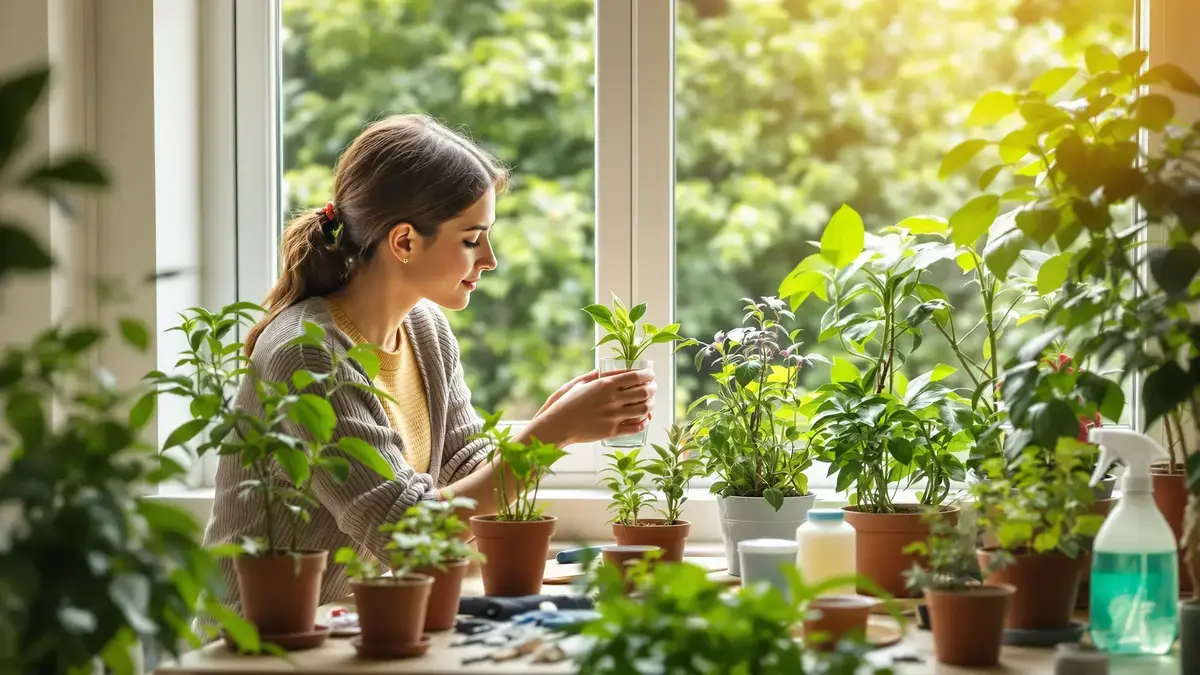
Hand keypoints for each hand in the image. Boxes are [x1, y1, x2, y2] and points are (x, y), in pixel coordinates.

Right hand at [527, 369, 656, 445]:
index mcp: (605, 385)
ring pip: (644, 410)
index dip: (648, 375)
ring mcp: (614, 417)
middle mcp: (613, 400)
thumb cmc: (564, 403)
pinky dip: (644, 422)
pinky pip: (636, 428)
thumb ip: (593, 376)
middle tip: (653, 388)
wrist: (556, 426)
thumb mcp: (577, 383)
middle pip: (644, 393)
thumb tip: (604, 370)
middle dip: (653, 389)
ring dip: (651, 405)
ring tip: (650, 402)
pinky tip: (644, 419)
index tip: (650, 375)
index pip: (636, 377)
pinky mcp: (612, 432)